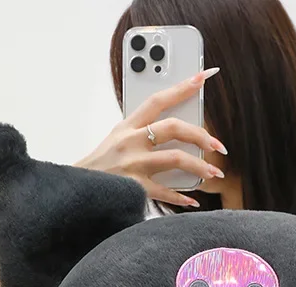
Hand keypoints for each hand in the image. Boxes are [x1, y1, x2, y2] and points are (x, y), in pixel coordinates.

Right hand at [75, 67, 226, 207]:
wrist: (78, 189)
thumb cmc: (101, 166)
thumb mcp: (117, 140)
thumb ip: (141, 133)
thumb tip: (174, 131)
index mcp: (127, 126)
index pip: (158, 100)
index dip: (182, 88)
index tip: (202, 78)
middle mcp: (131, 141)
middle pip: (173, 128)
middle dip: (200, 135)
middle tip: (217, 144)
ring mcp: (133, 164)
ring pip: (176, 159)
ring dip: (200, 166)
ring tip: (213, 173)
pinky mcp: (134, 187)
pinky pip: (166, 191)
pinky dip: (183, 197)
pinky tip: (193, 199)